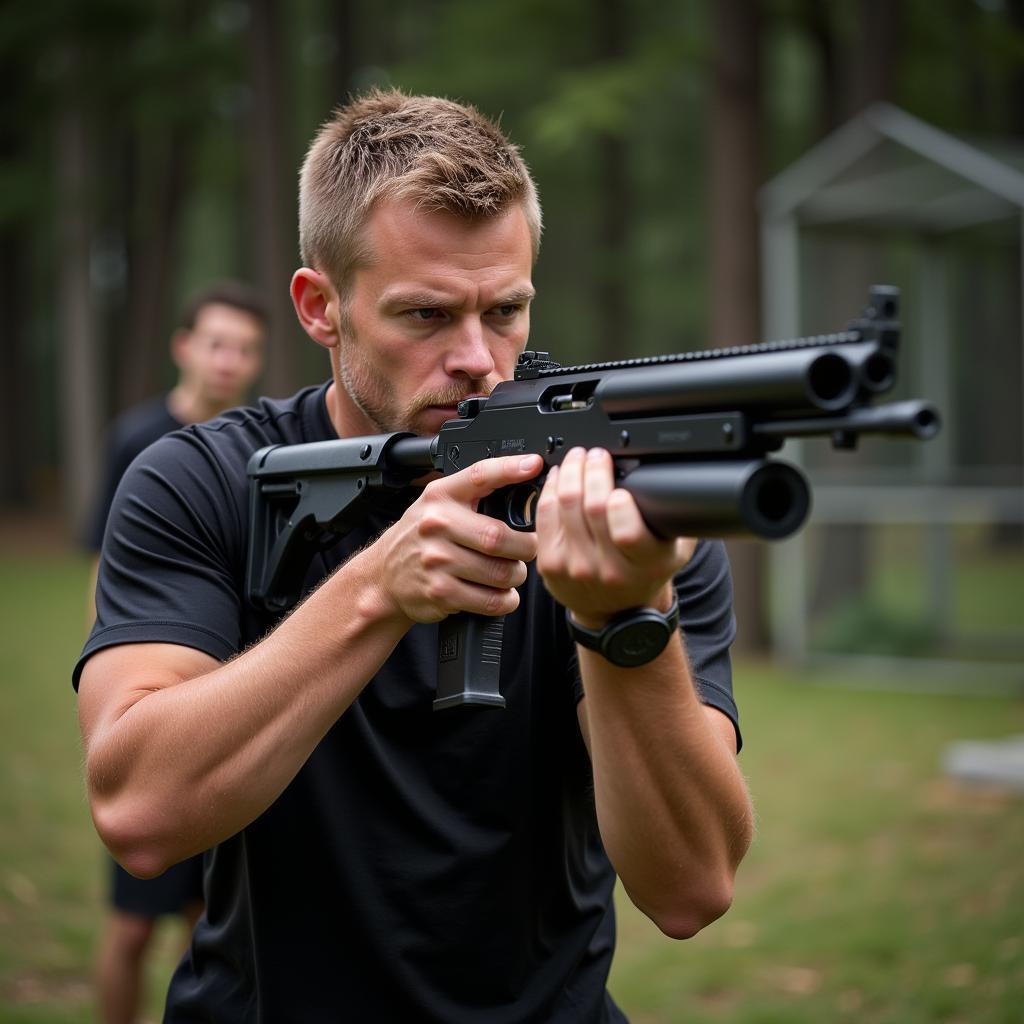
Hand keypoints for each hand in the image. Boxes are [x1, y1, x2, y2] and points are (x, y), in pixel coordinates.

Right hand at [370, 454, 542, 623]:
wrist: (385, 576)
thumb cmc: (421, 537)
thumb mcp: (439, 504)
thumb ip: (475, 494)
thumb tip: (525, 480)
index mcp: (441, 496)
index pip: (479, 475)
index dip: (509, 468)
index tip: (534, 465)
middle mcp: (437, 525)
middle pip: (499, 537)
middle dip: (525, 547)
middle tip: (527, 549)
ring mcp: (437, 561)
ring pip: (501, 572)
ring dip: (517, 576)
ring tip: (511, 572)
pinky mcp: (441, 592)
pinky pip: (491, 600)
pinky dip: (506, 599)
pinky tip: (501, 593)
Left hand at [535, 447, 695, 625]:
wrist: (615, 612)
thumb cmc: (645, 573)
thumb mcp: (675, 550)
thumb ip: (675, 518)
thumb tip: (674, 477)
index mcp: (647, 565)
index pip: (628, 532)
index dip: (619, 503)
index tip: (619, 483)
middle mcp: (609, 570)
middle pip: (591, 508)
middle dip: (593, 471)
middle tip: (597, 455)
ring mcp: (576, 567)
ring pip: (565, 506)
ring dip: (570, 472)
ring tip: (578, 458)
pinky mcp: (551, 564)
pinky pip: (545, 515)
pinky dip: (551, 489)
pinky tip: (559, 477)